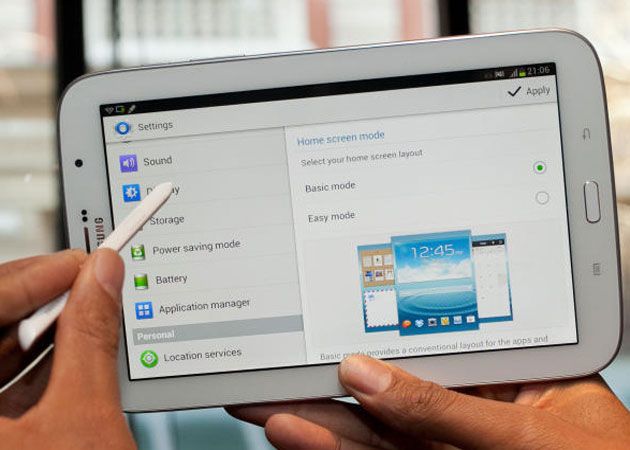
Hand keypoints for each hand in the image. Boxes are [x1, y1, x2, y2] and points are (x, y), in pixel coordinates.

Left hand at [0, 249, 135, 448]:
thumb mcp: (86, 415)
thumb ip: (94, 338)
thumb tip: (103, 276)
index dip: (26, 281)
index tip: (73, 263)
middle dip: (40, 301)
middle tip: (86, 280)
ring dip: (45, 328)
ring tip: (87, 309)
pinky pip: (5, 381)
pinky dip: (43, 359)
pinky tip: (75, 345)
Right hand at [230, 355, 629, 449]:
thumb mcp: (528, 432)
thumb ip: (446, 408)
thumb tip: (369, 375)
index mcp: (502, 372)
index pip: (425, 345)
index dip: (367, 339)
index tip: (316, 339)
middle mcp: (468, 407)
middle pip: (385, 389)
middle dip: (321, 382)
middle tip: (268, 373)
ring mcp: (447, 445)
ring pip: (371, 430)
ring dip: (316, 420)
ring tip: (268, 407)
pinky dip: (338, 448)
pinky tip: (302, 435)